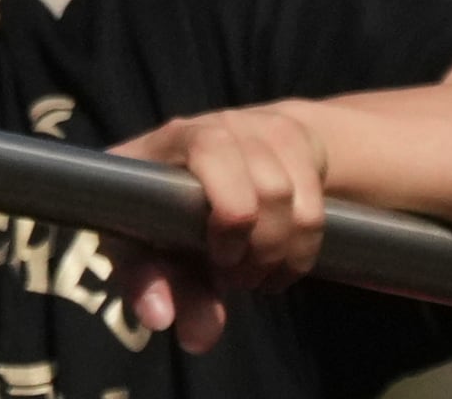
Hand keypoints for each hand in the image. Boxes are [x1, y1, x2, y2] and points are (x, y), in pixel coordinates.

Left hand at [108, 102, 336, 352]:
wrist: (235, 164)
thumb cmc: (179, 215)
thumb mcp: (157, 252)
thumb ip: (159, 291)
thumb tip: (172, 326)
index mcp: (142, 157)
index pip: (163, 186)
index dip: (202, 233)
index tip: (214, 269)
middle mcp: (189, 131)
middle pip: (237, 198)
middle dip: (248, 252)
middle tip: (238, 279)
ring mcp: (240, 126)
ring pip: (278, 197)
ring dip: (276, 252)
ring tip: (258, 273)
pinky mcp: (287, 131)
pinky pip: (309, 205)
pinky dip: (302, 248)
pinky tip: (284, 261)